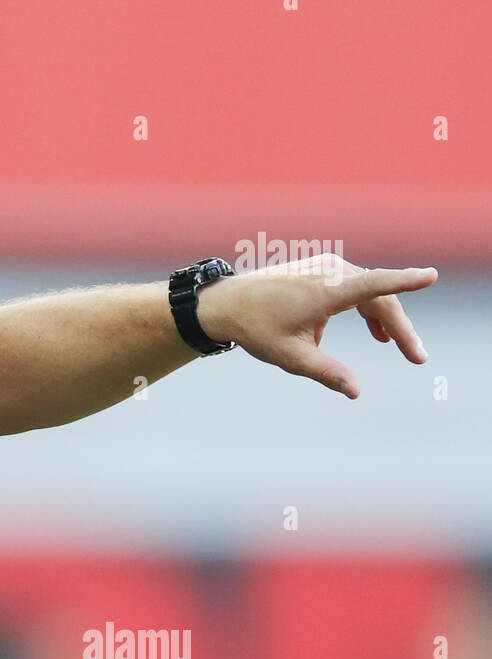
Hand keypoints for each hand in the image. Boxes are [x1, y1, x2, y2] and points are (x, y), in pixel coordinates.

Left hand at [197, 253, 434, 398]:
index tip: (431, 276)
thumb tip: (356, 391)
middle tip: (416, 357)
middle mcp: (330, 272)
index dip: (406, 280)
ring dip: (385, 319)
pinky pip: (355, 286)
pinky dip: (366, 308)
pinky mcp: (321, 268)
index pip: (375, 285)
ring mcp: (326, 267)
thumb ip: (326, 372)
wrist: (226, 303)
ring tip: (396, 346)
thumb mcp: (291, 357)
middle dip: (400, 328)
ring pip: (369, 292)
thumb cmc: (256, 329)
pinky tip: (374, 331)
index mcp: (326, 291)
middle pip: (380, 297)